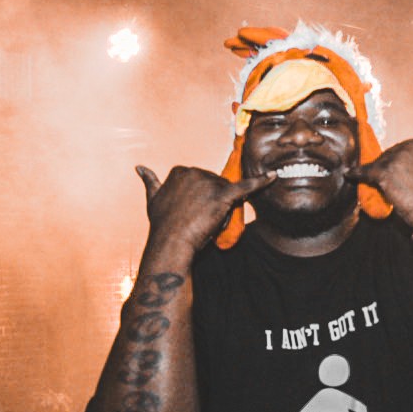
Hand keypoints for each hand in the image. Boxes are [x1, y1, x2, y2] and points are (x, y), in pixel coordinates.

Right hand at [134, 164, 272, 254]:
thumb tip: (139, 167)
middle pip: (216, 186)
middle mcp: (195, 171)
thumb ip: (150, 181)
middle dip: (212, 203)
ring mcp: (209, 183)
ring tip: (206, 223)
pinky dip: (261, 182)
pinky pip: (246, 188)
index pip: (202, 181)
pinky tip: (273, 177)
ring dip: (221, 209)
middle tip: (198, 221)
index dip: (201, 199)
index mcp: (180, 171)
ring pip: (227, 194)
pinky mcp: (223, 195)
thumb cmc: (163, 225)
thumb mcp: (153, 199)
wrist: (170, 244)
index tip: (191, 213)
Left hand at [344, 130, 412, 229]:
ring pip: (378, 163)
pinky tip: (350, 175)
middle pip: (389, 155)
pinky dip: (356, 174)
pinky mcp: (385, 172)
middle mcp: (410, 145)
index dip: (400, 163)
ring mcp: (397, 158)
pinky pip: (366, 171)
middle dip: (388, 168)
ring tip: (380, 186)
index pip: (403, 149)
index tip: (403, 176)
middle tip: (394, 185)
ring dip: (375, 173)